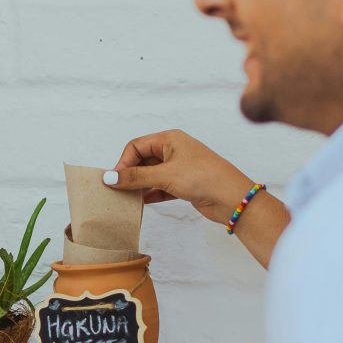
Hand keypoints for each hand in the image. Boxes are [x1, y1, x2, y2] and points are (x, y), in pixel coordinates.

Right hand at [111, 129, 252, 218]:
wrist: (232, 198)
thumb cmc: (203, 177)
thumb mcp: (165, 175)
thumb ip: (135, 177)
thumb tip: (109, 177)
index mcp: (170, 139)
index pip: (137, 146)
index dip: (123, 162)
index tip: (114, 180)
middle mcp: (174, 150)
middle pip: (142, 160)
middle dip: (130, 174)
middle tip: (117, 190)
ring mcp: (179, 168)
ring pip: (151, 175)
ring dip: (139, 185)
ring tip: (126, 198)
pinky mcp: (184, 184)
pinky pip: (160, 187)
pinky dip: (151, 193)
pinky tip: (142, 203)